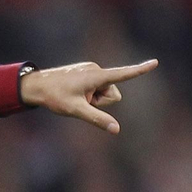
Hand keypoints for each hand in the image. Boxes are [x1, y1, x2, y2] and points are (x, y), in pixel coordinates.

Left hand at [19, 59, 158, 133]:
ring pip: (105, 92)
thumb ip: (98, 119)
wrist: (36, 85)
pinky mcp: (88, 71)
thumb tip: (116, 130)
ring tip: (76, 96)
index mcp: (96, 76)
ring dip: (95, 98)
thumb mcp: (76, 111)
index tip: (155, 62)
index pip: (123, 74)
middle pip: (114, 94)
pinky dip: (90, 93)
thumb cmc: (55, 97)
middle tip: (81, 101)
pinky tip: (74, 92)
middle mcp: (96, 70)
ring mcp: (92, 70)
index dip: (140, 70)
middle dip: (102, 102)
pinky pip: (97, 87)